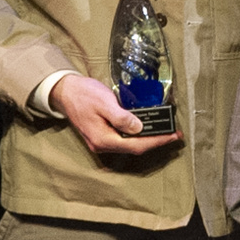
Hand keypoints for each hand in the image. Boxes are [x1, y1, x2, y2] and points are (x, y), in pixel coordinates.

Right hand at [52, 73, 180, 157]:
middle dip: (157, 142)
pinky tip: (148, 128)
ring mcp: (101, 142)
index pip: (137, 145)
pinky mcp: (102, 135)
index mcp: (103, 140)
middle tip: (175, 134)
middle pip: (135, 148)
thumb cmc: (84, 94)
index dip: (157, 141)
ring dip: (149, 139)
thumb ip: (122, 117)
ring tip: (166, 131)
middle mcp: (102, 145)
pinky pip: (125, 140)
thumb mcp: (105, 102)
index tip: (173, 136)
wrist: (64, 92)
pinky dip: (139, 136)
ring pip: (131, 145)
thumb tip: (140, 128)